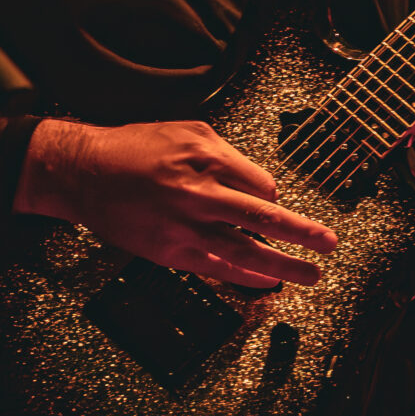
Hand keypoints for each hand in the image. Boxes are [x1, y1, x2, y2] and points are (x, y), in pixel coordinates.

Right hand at [13, 117, 335, 289]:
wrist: (85, 170)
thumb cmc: (135, 148)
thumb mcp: (186, 131)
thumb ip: (225, 155)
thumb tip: (258, 182)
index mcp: (207, 156)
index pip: (263, 184)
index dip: (274, 197)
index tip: (275, 205)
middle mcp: (200, 191)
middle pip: (264, 216)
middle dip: (301, 232)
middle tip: (328, 242)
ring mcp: (185, 224)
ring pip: (245, 250)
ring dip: (282, 265)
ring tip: (309, 273)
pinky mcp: (170, 249)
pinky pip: (216, 267)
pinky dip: (244, 277)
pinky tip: (266, 283)